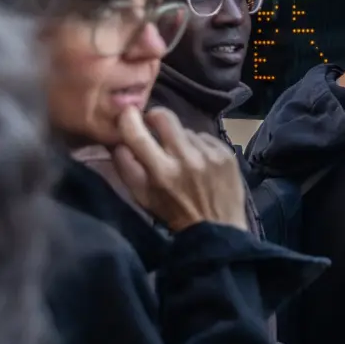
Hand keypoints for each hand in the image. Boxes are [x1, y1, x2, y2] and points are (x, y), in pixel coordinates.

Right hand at [111, 106, 249, 229]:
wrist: (217, 229)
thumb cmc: (174, 213)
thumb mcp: (142, 197)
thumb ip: (126, 167)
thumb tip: (118, 139)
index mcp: (162, 172)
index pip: (138, 134)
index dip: (129, 119)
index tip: (128, 114)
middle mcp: (186, 159)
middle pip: (165, 117)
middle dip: (155, 118)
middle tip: (154, 127)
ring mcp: (209, 154)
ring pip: (186, 130)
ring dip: (180, 140)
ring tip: (183, 158)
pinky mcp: (226, 153)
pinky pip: (205, 137)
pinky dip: (199, 146)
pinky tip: (201, 162)